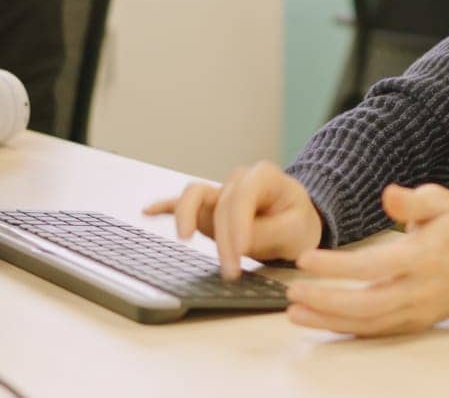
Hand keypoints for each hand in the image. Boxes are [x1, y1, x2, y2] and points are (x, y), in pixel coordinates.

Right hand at [143, 160, 322, 279]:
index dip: (238, 224)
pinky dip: (166, 206)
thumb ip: (270, 232)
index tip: (240, 251)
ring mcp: (220, 193)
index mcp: (264, 176)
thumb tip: (241, 241)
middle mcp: (238, 180)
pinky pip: (182, 203)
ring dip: (188, 217)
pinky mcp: (208, 209)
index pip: (243, 196)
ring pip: (195, 195)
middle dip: (223, 240)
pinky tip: (149, 211)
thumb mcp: (298, 230)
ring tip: (184, 237)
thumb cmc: (299, 222)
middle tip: (231, 271)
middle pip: (221, 205)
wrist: (296, 222)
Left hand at [285, 183, 448, 336]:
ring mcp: (417, 311)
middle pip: (368, 304)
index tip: (306, 259)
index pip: (374, 266)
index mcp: (423, 258)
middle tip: (292, 292)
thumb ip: (414, 200)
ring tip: (296, 312)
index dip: (337, 266)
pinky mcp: (413, 323)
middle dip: (326, 301)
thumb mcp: (443, 203)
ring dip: (329, 321)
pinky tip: (321, 321)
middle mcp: (419, 290)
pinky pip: (377, 332)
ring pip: (369, 324)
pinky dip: (347, 330)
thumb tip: (389, 196)